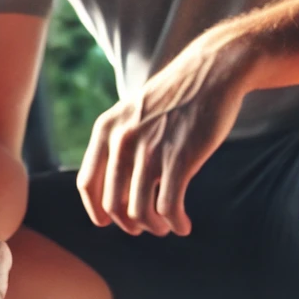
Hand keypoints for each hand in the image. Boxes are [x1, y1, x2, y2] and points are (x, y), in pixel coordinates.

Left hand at [76, 25, 252, 236]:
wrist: (212, 71)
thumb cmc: (174, 98)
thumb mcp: (132, 114)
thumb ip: (118, 145)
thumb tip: (113, 193)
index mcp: (106, 130)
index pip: (87, 184)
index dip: (95, 210)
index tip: (106, 222)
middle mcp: (123, 141)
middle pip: (113, 204)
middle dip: (129, 224)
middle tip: (145, 228)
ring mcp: (151, 150)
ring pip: (140, 211)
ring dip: (154, 226)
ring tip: (165, 227)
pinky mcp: (181, 158)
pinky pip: (169, 206)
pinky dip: (175, 223)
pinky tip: (184, 226)